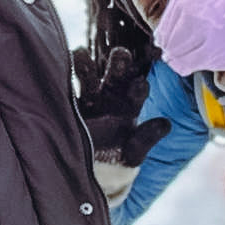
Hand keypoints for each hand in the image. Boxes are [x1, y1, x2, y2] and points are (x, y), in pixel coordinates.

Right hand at [73, 47, 170, 205]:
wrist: (88, 170)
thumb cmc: (115, 161)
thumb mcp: (132, 152)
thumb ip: (146, 138)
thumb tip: (166, 124)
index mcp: (128, 108)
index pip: (137, 93)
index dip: (139, 88)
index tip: (141, 84)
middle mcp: (109, 99)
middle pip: (115, 77)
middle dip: (118, 65)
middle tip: (121, 54)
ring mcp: (86, 100)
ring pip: (87, 79)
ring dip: (85, 66)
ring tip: (80, 54)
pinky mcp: (65, 105)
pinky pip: (64, 89)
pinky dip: (61, 77)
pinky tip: (57, 65)